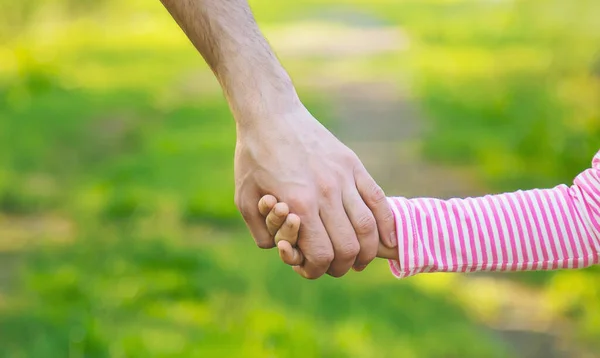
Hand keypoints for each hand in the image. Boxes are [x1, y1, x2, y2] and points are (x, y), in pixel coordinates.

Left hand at [234, 103, 396, 278]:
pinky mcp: (353, 164)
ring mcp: (343, 177)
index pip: (321, 254)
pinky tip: (388, 238)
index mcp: (298, 203)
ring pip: (368, 226)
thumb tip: (282, 250)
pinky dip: (387, 223)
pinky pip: (378, 199)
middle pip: (348, 246)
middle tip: (336, 267)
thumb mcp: (244, 197)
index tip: (313, 268)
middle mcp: (325, 192)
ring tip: (360, 258)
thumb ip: (261, 231)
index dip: (317, 270)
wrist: (271, 114)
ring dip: (367, 251)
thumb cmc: (253, 156)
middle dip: (342, 265)